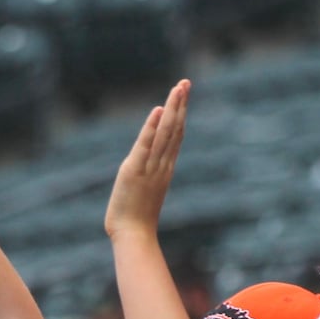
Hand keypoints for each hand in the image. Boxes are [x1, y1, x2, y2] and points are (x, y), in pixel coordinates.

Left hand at [105, 79, 189, 238]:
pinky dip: (152, 128)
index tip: (183, 95)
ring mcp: (150, 167)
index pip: (175, 136)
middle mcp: (161, 165)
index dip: (180, 114)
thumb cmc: (136, 220)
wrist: (133, 235)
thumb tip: (146, 171)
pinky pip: (146, 145)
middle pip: (175, 129)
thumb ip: (148, 178)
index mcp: (165, 168)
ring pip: (165, 133)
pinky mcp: (135, 170)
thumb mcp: (145, 192)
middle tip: (186, 82)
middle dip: (180, 104)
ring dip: (171, 109)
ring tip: (178, 88)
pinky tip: (158, 110)